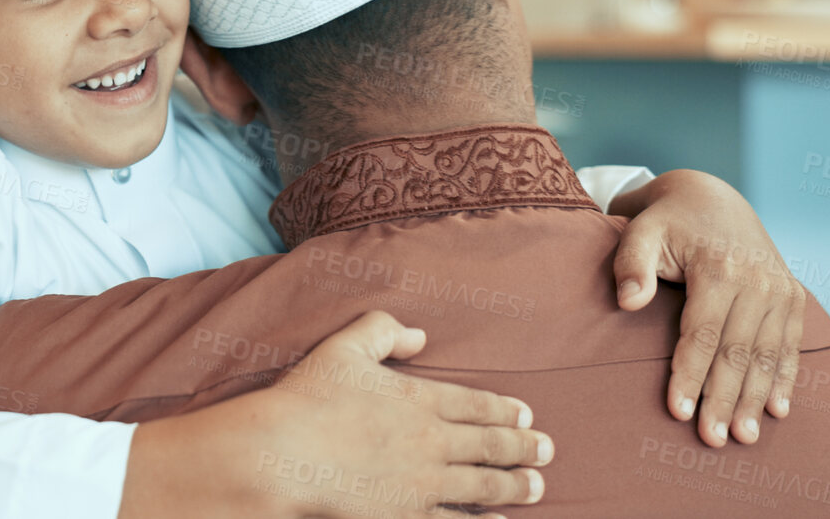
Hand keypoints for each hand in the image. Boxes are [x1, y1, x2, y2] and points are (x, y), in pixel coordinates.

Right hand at [122, 312, 550, 518]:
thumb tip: (421, 334)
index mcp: (419, 398)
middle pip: (490, 445)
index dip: (506, 410)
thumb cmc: (307, 398)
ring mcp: (422, 484)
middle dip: (523, 449)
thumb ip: (383, 329)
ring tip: (536, 487)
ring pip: (483, 486)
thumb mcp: (343, 347)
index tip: (527, 416)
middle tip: (547, 452)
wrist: (282, 455)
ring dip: (514, 486)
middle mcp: (431, 442)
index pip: (477, 404)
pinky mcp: (406, 516)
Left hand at [609, 169, 806, 448]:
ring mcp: (781, 290)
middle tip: (711, 440)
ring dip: (754, 399)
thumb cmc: (666, 222)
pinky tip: (776, 411)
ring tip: (742, 437)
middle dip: (723, 399)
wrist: (712, 198)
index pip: (703, 334)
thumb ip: (631, 264)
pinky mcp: (793, 297)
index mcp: (720, 268)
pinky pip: (789, 346)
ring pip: (766, 355)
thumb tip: (627, 302)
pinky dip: (783, 379)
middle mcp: (758, 281)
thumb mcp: (640, 231)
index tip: (678, 412)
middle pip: (737, 352)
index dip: (690, 375)